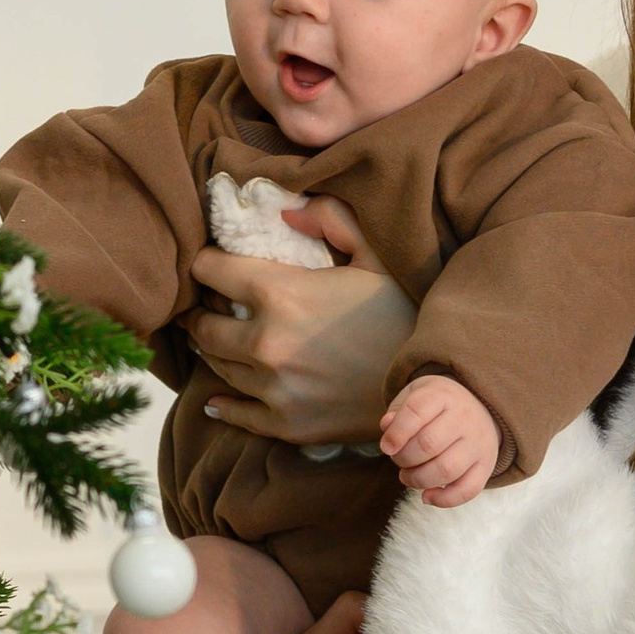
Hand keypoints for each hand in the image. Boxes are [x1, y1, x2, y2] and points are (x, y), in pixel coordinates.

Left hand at [188, 198, 416, 450]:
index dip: (205, 262)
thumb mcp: (377, 252)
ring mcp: (273, 388)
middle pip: (205, 325)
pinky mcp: (286, 424)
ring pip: (218, 367)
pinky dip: (224, 406)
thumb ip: (332, 219)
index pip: (210, 271)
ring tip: (217, 340)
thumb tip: (287, 209)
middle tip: (205, 307)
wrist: (433, 384)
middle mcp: (265, 343)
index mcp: (280, 294)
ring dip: (215, 351)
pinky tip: (216, 402)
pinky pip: (237, 415)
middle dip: (202, 311)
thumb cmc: (406, 312)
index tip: (208, 263)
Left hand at [381, 372, 500, 506]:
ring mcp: (478, 443)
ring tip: (407, 477)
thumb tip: (386, 428)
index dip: (397, 433)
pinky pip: (468, 490)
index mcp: (443, 396)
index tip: (386, 447)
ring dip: (418, 480)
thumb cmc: (437, 406)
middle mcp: (465, 417)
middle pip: (428, 444)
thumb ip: (398, 412)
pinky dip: (444, 500)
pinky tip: (427, 496)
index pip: (417, 411)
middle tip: (398, 459)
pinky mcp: (486, 465)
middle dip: (403, 458)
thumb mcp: (415, 396)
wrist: (479, 406)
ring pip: (446, 470)